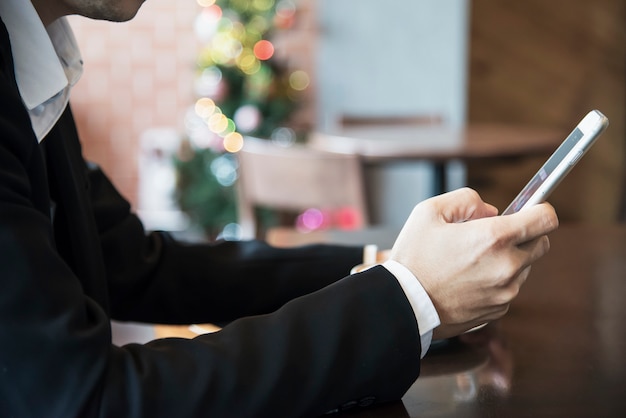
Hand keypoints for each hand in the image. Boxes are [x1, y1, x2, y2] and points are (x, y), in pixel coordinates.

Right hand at [389, 188, 558, 339]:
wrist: (404, 305)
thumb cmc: (413, 259)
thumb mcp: (429, 212)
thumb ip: (466, 200)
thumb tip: (491, 210)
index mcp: (494, 238)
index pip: (545, 218)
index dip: (539, 209)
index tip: (528, 210)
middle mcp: (507, 266)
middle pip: (541, 243)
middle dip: (523, 235)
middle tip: (493, 235)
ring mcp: (505, 291)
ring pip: (525, 267)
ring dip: (509, 260)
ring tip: (473, 260)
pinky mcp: (498, 310)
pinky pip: (509, 288)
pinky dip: (497, 281)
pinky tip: (469, 279)